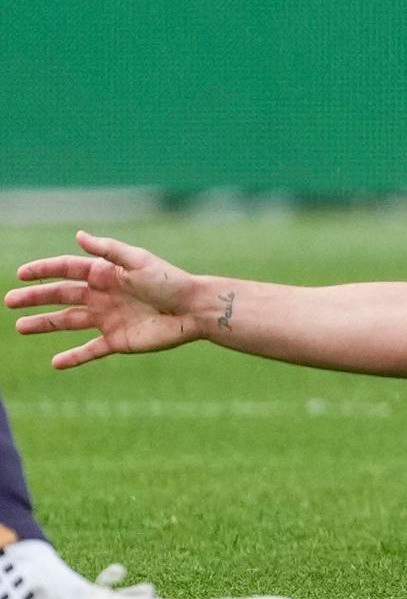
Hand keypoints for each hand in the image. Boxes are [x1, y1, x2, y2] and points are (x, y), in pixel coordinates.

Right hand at [9, 232, 221, 367]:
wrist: (195, 309)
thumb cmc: (170, 281)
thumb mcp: (138, 261)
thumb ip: (108, 250)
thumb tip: (78, 235)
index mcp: (105, 273)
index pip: (67, 269)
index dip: (43, 271)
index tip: (21, 274)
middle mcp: (102, 295)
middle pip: (60, 295)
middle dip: (35, 297)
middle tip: (10, 301)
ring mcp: (107, 318)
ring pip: (68, 321)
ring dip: (44, 324)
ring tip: (20, 328)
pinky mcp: (117, 340)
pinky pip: (90, 350)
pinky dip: (73, 357)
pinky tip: (56, 363)